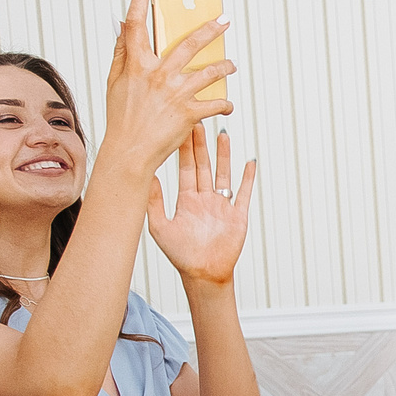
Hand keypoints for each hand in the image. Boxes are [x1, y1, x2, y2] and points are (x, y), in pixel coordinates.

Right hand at [101, 0, 234, 178]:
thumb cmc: (122, 119)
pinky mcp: (189, 112)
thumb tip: (122, 27)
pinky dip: (224, 103)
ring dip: (224, 66)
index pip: (136, 25)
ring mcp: (175, 92)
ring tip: (231, 65)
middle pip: (188, 43)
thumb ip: (121, 53)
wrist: (130, 152)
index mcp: (137, 65)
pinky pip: (215, 103)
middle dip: (210, 28)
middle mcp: (158, 74)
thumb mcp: (115, 83)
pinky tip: (228, 104)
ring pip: (210, 71)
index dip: (138, 0)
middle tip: (225, 19)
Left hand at [147, 127, 254, 286]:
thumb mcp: (160, 226)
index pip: (185, 169)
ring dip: (224, 155)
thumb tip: (146, 176)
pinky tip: (249, 162)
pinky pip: (244, 193)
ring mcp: (222, 206)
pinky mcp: (238, 216)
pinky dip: (248, 179)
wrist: (202, 274)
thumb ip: (153, 201)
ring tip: (223, 134)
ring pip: (223, 174)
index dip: (184, 150)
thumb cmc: (180, 255)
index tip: (181, 129)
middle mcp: (205, 199)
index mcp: (187, 200)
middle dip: (201, 145)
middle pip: (204, 166)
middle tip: (199, 121)